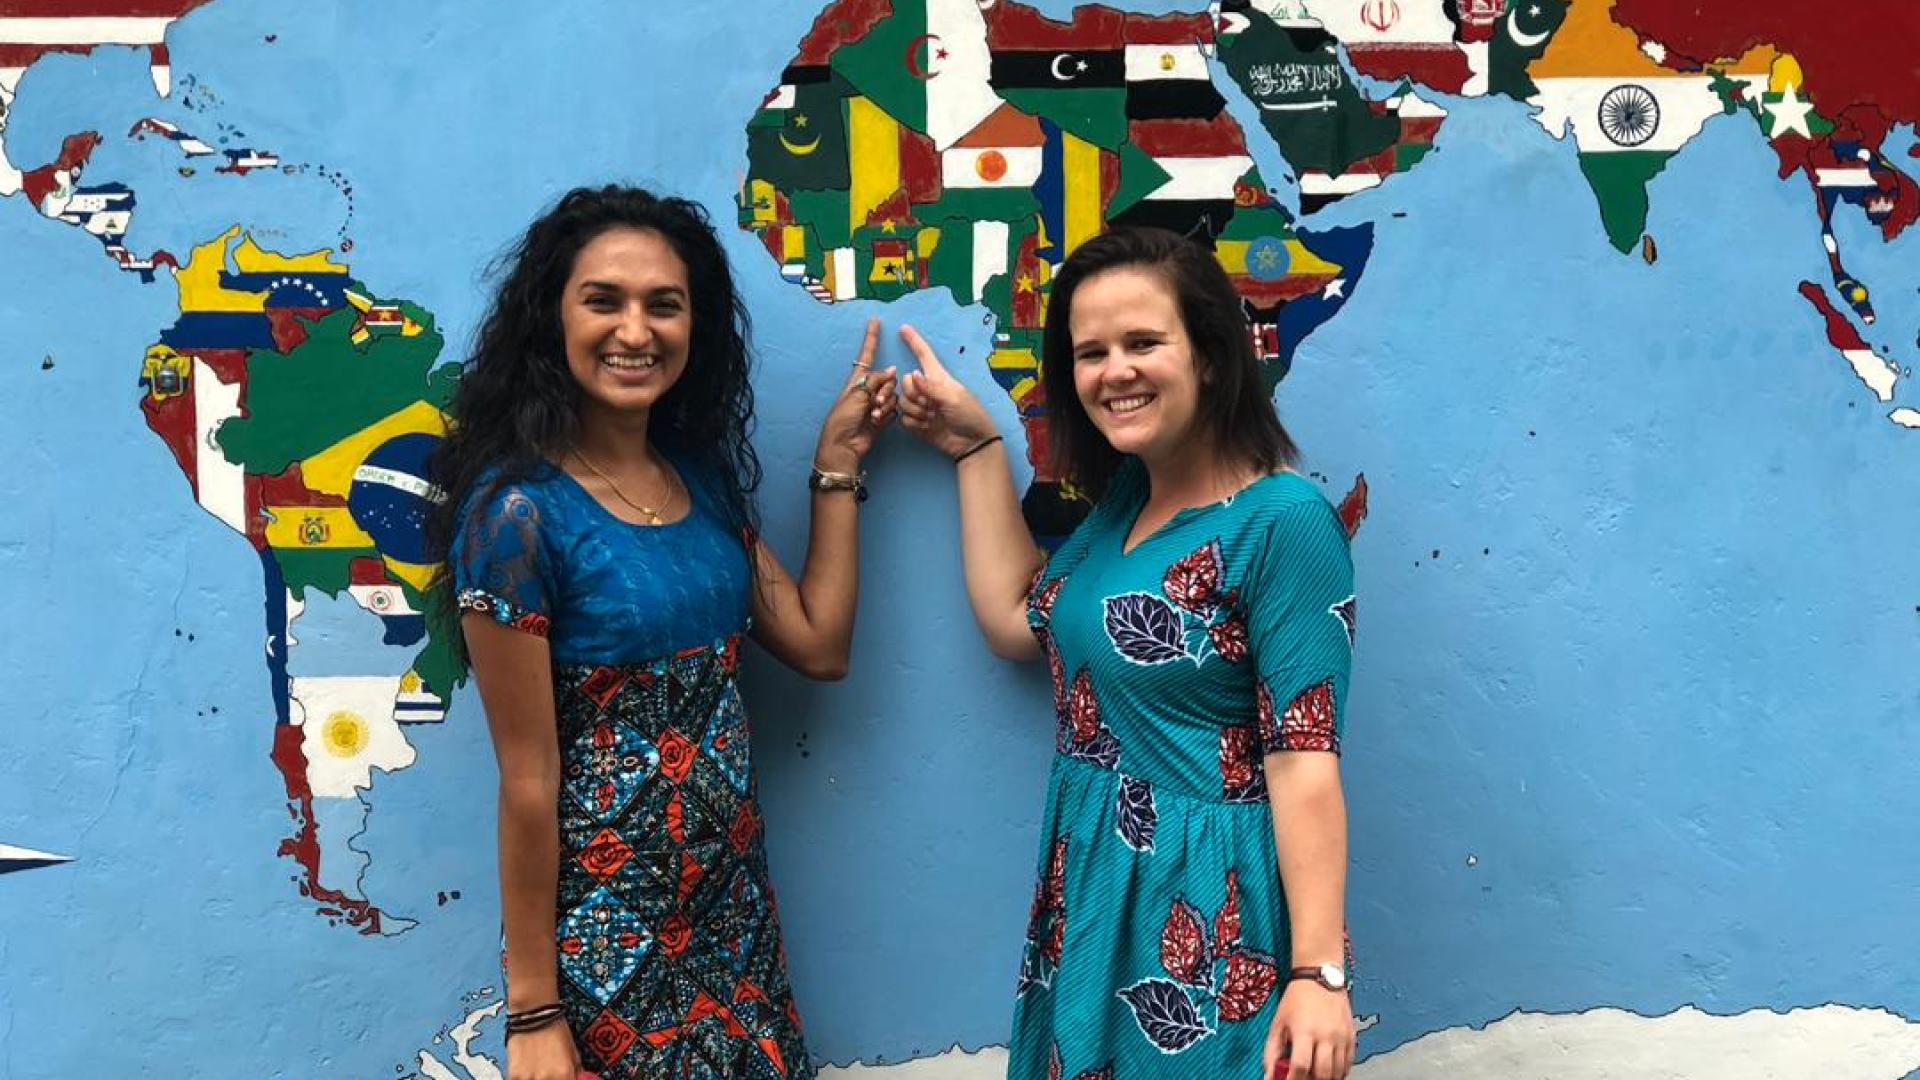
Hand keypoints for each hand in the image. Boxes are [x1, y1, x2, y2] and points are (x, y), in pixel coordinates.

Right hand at [507, 1020, 580, 1079]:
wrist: (534, 1014)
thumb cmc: (556, 1031)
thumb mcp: (573, 1053)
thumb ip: (575, 1073)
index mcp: (565, 1074)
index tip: (563, 1079)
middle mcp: (547, 1079)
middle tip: (550, 1074)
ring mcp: (529, 1079)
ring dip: (537, 1079)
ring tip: (538, 1072)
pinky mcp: (513, 1076)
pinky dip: (525, 1079)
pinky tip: (528, 1072)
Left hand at [814, 317, 898, 472]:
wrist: (843, 445)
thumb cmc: (843, 418)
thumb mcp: (856, 394)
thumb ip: (876, 380)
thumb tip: (893, 370)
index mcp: (857, 380)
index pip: (867, 355)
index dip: (871, 338)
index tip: (874, 320)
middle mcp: (868, 389)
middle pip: (888, 378)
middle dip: (885, 390)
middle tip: (875, 403)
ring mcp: (876, 403)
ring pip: (893, 395)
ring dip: (886, 405)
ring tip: (874, 416)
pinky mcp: (883, 417)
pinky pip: (895, 409)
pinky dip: (888, 415)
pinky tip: (878, 422)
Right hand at [896, 324, 999, 459]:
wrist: (972, 443)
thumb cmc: (969, 415)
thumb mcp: (953, 398)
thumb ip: (931, 387)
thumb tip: (913, 374)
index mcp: (938, 378)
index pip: (924, 355)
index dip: (914, 341)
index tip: (904, 328)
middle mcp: (927, 389)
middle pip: (906, 382)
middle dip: (914, 394)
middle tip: (930, 406)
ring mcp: (922, 406)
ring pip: (902, 401)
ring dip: (915, 411)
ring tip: (931, 418)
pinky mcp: (917, 423)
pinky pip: (903, 418)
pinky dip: (914, 424)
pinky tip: (927, 427)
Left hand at [1265, 980, 1355, 1079]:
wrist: (1320, 978)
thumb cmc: (1295, 1000)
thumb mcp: (1278, 1023)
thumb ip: (1272, 1051)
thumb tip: (1269, 1076)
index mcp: (1304, 1031)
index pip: (1301, 1066)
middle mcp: (1326, 1036)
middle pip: (1322, 1074)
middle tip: (1303, 1078)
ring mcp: (1341, 1037)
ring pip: (1337, 1072)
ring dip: (1325, 1078)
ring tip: (1314, 1074)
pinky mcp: (1352, 1036)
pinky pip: (1349, 1063)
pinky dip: (1339, 1072)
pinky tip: (1328, 1070)